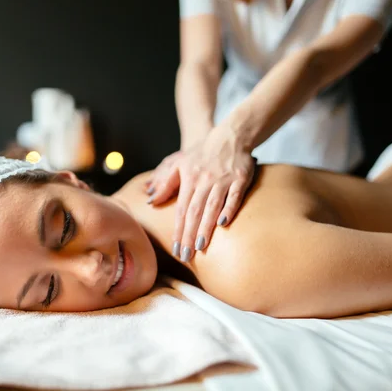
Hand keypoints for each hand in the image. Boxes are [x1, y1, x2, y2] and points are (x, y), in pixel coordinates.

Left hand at [146, 125, 256, 261]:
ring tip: (200, 246)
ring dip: (205, 226)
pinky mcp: (241, 178)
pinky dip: (229, 209)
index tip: (176, 249)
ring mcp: (223, 179)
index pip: (181, 209)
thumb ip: (165, 182)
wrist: (230, 135)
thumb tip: (150, 200)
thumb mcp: (179, 163)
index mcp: (189, 178)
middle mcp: (204, 180)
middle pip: (194, 211)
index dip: (178, 230)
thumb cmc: (203, 153)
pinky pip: (234, 196)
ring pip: (211, 206)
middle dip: (189, 235)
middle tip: (186, 255)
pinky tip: (224, 224)